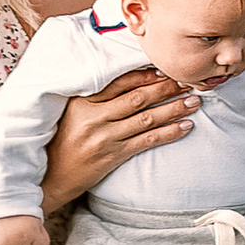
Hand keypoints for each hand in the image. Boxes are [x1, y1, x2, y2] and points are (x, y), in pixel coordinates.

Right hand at [44, 65, 194, 210]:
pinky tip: (185, 126)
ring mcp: (104, 137)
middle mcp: (94, 117)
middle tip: (188, 80)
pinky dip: (168, 133)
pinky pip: (146, 142)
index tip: (165, 68)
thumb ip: (91, 95)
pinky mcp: (113, 156)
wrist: (49, 177)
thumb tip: (125, 76)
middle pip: (137, 97)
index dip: (145, 74)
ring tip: (194, 101)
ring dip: (173, 108)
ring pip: (146, 119)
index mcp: (82, 101)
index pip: (119, 81)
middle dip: (166, 87)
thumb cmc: (60, 140)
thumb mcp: (69, 111)